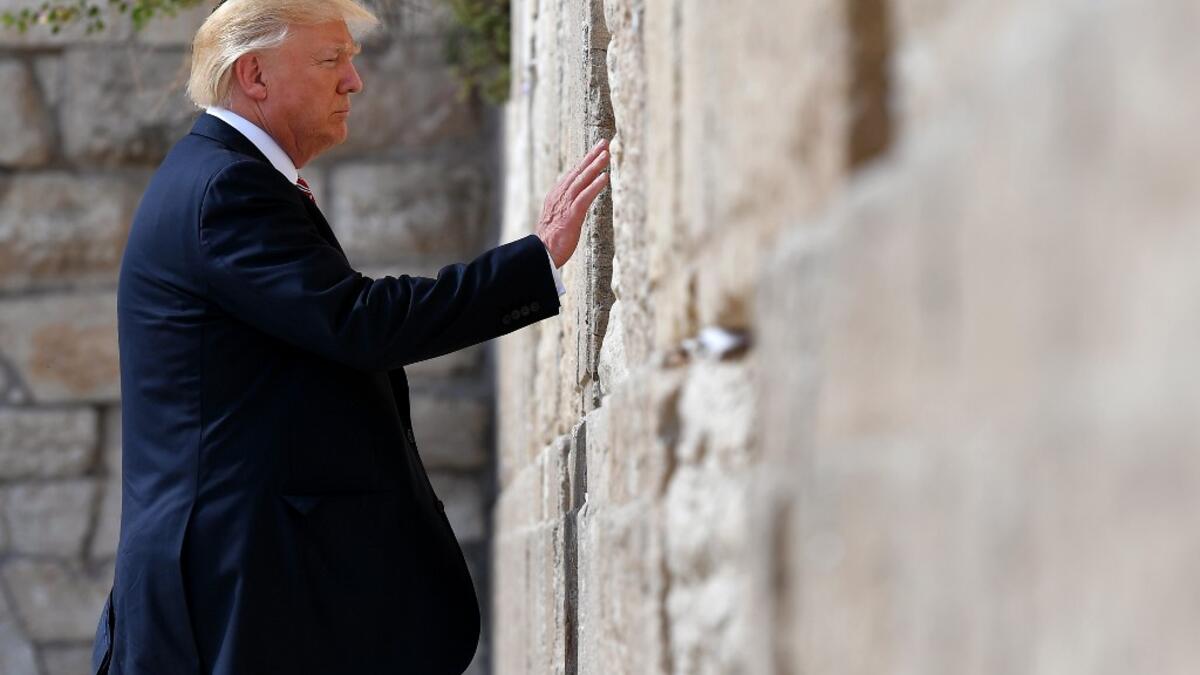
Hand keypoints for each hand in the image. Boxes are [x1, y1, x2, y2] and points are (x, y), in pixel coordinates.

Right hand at [536, 138, 610, 267]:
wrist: (540, 253)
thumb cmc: (550, 240)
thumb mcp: (557, 218)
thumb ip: (565, 208)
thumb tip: (575, 204)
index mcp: (556, 195)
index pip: (572, 174)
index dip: (585, 161)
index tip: (596, 151)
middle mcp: (560, 196)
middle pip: (578, 171)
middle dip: (592, 156)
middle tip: (604, 142)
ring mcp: (565, 204)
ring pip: (582, 180)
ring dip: (595, 166)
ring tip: (606, 154)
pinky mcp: (571, 215)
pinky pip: (585, 197)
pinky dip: (595, 185)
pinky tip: (605, 177)